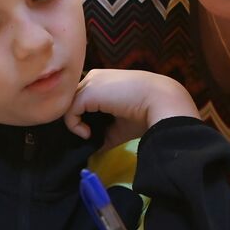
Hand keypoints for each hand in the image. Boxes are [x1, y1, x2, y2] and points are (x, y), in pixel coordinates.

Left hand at [65, 69, 198, 148]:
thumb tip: (92, 151)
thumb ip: (104, 134)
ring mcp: (90, 82)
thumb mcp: (121, 125)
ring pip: (68, 104)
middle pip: (72, 100)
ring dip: (74, 123)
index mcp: (103, 82)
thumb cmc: (146, 112)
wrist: (161, 101)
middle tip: (86, 135)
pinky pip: (69, 110)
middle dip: (75, 119)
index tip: (90, 133)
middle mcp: (94, 78)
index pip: (81, 99)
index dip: (81, 117)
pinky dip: (74, 126)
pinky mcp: (88, 91)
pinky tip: (88, 134)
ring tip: (89, 135)